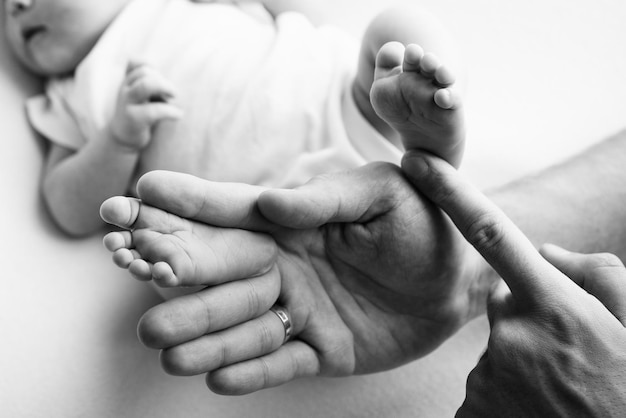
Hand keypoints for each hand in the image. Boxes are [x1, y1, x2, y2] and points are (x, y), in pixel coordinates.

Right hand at [101, 162, 492, 393]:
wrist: (461, 277)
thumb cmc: (423, 222)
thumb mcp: (380, 195)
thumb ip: (324, 199)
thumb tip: (270, 204)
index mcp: (293, 222)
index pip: (231, 211)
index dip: (186, 203)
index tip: (137, 197)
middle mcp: (285, 267)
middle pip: (221, 272)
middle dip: (178, 273)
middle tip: (135, 273)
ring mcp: (299, 310)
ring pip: (241, 324)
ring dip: (202, 333)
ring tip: (162, 342)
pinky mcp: (322, 349)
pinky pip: (281, 363)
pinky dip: (250, 371)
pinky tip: (217, 377)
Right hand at [111, 61, 182, 149]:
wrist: (123, 138)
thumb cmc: (139, 113)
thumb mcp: (141, 93)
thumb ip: (146, 78)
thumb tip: (145, 64)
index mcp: (128, 82)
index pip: (139, 64)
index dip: (154, 70)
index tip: (162, 83)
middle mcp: (125, 90)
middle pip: (144, 73)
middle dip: (163, 81)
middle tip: (173, 94)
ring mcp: (127, 104)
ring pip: (145, 86)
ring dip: (165, 88)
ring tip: (175, 97)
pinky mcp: (133, 119)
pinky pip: (152, 111)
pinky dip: (170, 111)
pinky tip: (178, 115)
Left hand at [402, 151, 625, 416]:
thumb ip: (596, 272)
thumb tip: (547, 251)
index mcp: (552, 302)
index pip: (491, 231)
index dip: (450, 193)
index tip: (415, 162)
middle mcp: (511, 333)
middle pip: (501, 305)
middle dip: (526, 317)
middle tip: (565, 351)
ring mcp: (489, 375)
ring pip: (497, 350)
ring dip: (522, 361)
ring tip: (560, 388)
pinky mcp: (473, 411)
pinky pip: (484, 388)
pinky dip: (507, 395)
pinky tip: (538, 408)